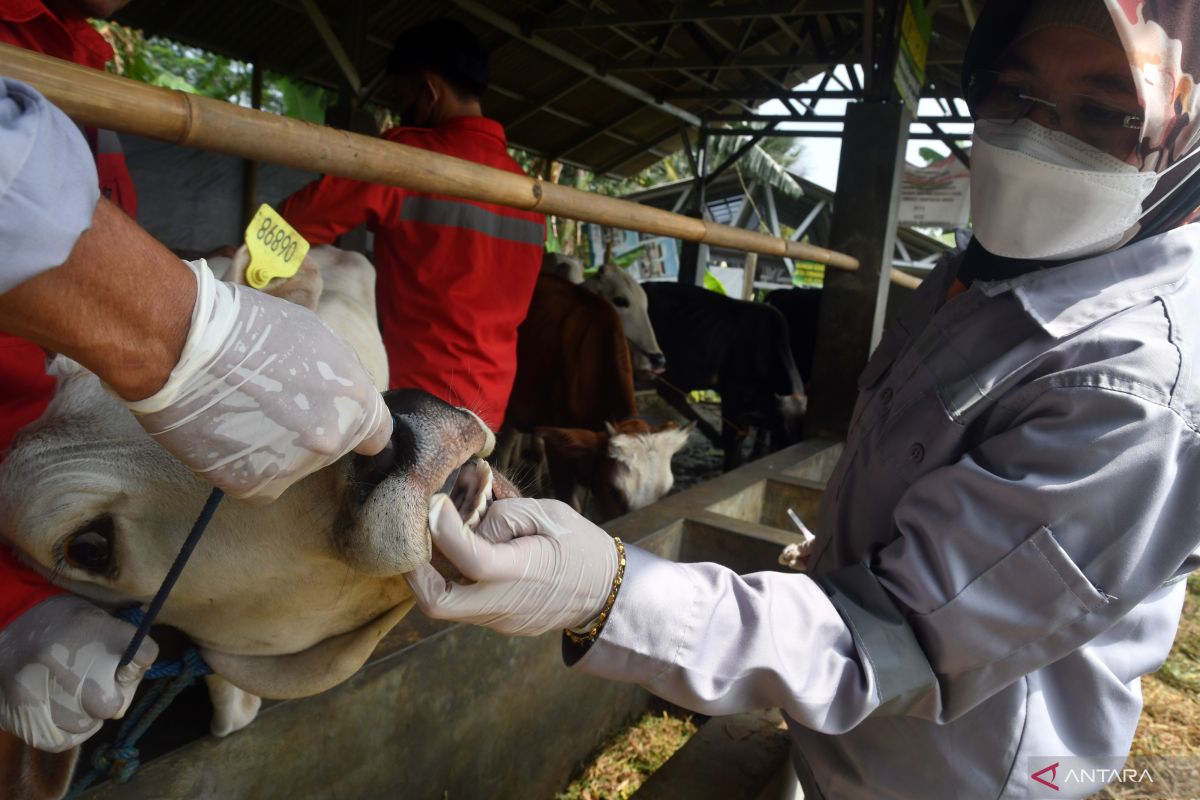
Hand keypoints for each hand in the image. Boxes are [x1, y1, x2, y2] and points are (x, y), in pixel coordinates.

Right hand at [0, 596, 156, 752]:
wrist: (4, 621)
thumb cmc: (60, 624)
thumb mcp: (96, 617)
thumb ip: (122, 648)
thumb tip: (131, 688)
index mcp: (90, 626)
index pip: (144, 654)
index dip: (140, 662)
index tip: (132, 661)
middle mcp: (64, 659)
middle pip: (113, 703)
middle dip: (110, 696)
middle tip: (95, 682)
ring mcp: (37, 689)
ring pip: (86, 724)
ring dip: (86, 712)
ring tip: (69, 691)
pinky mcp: (19, 713)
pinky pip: (61, 740)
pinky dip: (68, 730)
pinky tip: (62, 711)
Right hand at [125, 259, 392, 502]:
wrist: (180, 346)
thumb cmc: (247, 328)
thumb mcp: (317, 337)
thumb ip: (342, 376)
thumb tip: (349, 398)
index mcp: (356, 402)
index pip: (377, 436)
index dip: (355, 427)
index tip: (335, 420)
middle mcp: (332, 441)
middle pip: (331, 449)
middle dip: (309, 430)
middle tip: (271, 403)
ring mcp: (293, 469)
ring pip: (292, 466)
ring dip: (275, 447)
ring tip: (241, 411)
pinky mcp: (253, 487)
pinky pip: (258, 479)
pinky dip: (243, 462)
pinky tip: (226, 431)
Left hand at [406, 497, 618, 635]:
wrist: (606, 592)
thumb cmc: (579, 545)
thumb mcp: (550, 514)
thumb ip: (504, 515)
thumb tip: (464, 521)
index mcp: (524, 572)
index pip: (474, 558)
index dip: (445, 530)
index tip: (434, 504)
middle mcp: (505, 603)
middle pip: (438, 602)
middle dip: (414, 571)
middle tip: (411, 541)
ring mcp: (500, 619)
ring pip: (446, 604)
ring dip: (432, 573)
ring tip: (435, 541)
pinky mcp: (499, 623)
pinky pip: (464, 604)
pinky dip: (452, 580)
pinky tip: (459, 555)